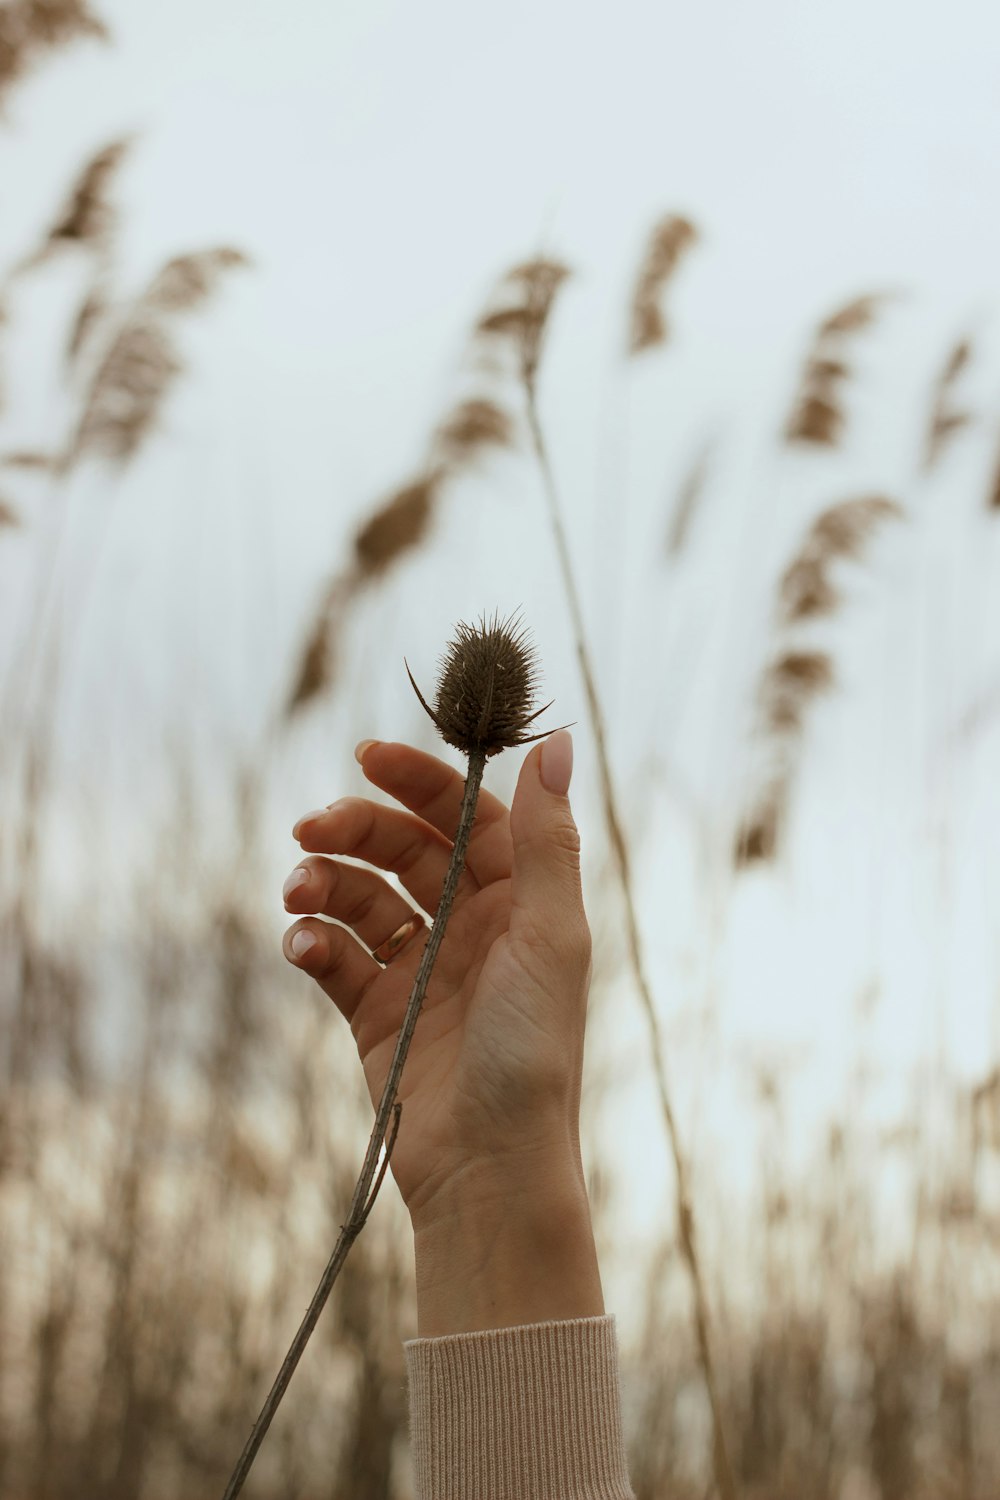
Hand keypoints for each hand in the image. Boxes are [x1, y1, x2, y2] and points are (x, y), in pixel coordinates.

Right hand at [282, 730, 591, 1231]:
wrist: (489, 1170)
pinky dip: (312, 941)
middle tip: (310, 827)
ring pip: (361, 897)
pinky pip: (334, 957)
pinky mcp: (374, 1014)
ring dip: (324, 882)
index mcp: (518, 903)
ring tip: (297, 892)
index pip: (466, 817)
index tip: (366, 756)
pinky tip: (303, 945)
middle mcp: (470, 928)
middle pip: (404, 848)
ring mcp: (419, 970)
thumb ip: (546, 839)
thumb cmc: (534, 1051)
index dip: (420, 782)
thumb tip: (557, 741)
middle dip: (356, 828)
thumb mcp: (549, 934)